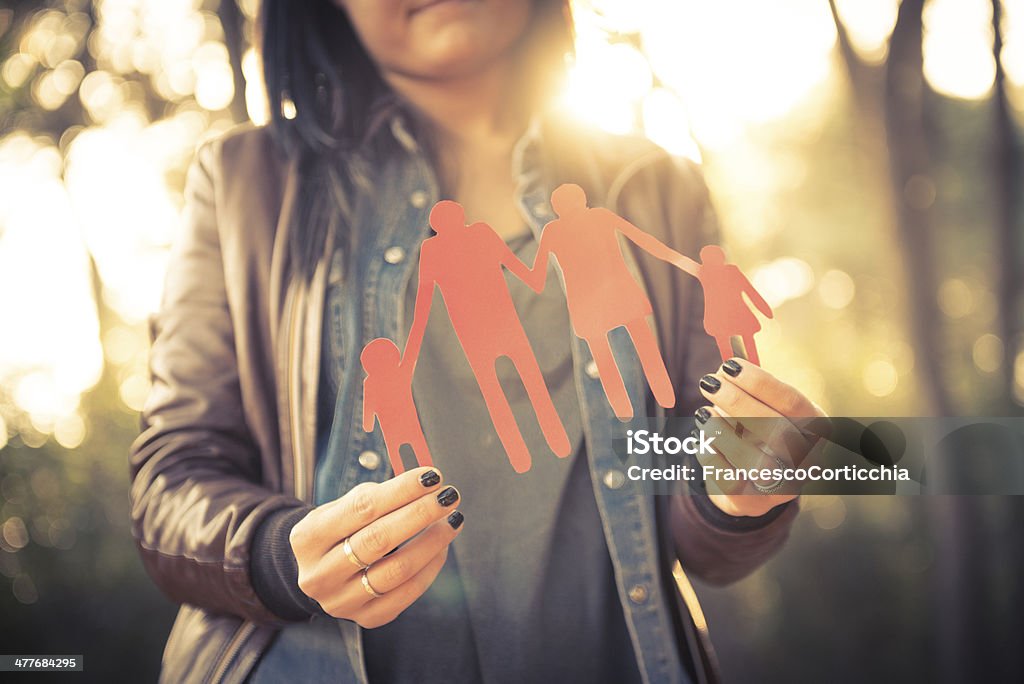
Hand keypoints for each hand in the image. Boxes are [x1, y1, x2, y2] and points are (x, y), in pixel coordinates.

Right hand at [289, 467, 462, 627]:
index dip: (401, 490)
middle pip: (379, 540)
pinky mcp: (367, 617)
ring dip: (432, 541)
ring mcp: (342, 601)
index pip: (362, 508)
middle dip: (420, 514)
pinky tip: (441, 546)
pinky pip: (408, 592)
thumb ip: (377, 495)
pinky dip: (431, 566)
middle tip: (447, 496)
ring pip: (397, 570)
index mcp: (308, 538)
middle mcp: (320, 574)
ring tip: (452, 520)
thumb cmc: (338, 533)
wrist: (321, 574)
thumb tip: (422, 484)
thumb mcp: (341, 509)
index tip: (430, 476)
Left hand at [695, 358, 826, 516]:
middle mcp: (809, 460)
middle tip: (708, 382)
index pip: (793, 403)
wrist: (752, 484)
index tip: (730, 365)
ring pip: (754, 459)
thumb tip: (728, 365)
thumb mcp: (765, 407)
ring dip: (722, 431)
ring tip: (703, 413)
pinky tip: (701, 439)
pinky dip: (712, 455)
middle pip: (775, 430)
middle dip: (737, 402)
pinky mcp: (755, 503)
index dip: (760, 383)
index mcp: (818, 429)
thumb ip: (751, 387)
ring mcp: (785, 486)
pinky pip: (729, 479)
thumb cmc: (759, 431)